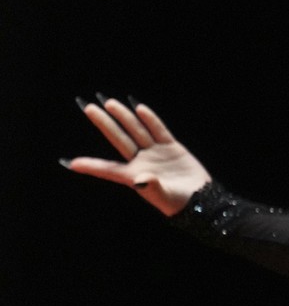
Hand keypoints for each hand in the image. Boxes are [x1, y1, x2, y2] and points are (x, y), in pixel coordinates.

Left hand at [62, 96, 211, 216]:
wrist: (200, 198)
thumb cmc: (178, 201)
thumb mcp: (163, 196)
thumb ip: (151, 187)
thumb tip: (141, 179)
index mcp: (133, 176)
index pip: (108, 169)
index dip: (91, 165)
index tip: (72, 163)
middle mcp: (141, 161)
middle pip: (119, 139)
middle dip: (105, 124)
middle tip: (90, 109)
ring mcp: (155, 153)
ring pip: (136, 131)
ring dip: (124, 117)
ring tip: (110, 103)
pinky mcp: (170, 147)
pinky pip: (158, 130)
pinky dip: (150, 120)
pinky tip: (139, 109)